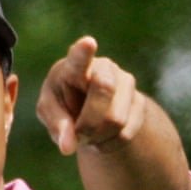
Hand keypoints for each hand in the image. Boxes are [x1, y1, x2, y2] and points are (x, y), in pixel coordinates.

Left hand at [36, 36, 145, 155]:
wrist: (91, 109)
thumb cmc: (62, 104)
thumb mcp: (50, 112)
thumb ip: (56, 126)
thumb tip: (67, 147)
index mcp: (74, 66)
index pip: (79, 58)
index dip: (84, 52)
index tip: (88, 43)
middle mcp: (104, 67)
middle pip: (104, 90)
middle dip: (88, 121)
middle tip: (77, 133)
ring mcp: (125, 83)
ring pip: (116, 119)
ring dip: (97, 136)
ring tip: (87, 133)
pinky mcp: (140, 102)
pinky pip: (126, 133)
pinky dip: (109, 144)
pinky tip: (101, 137)